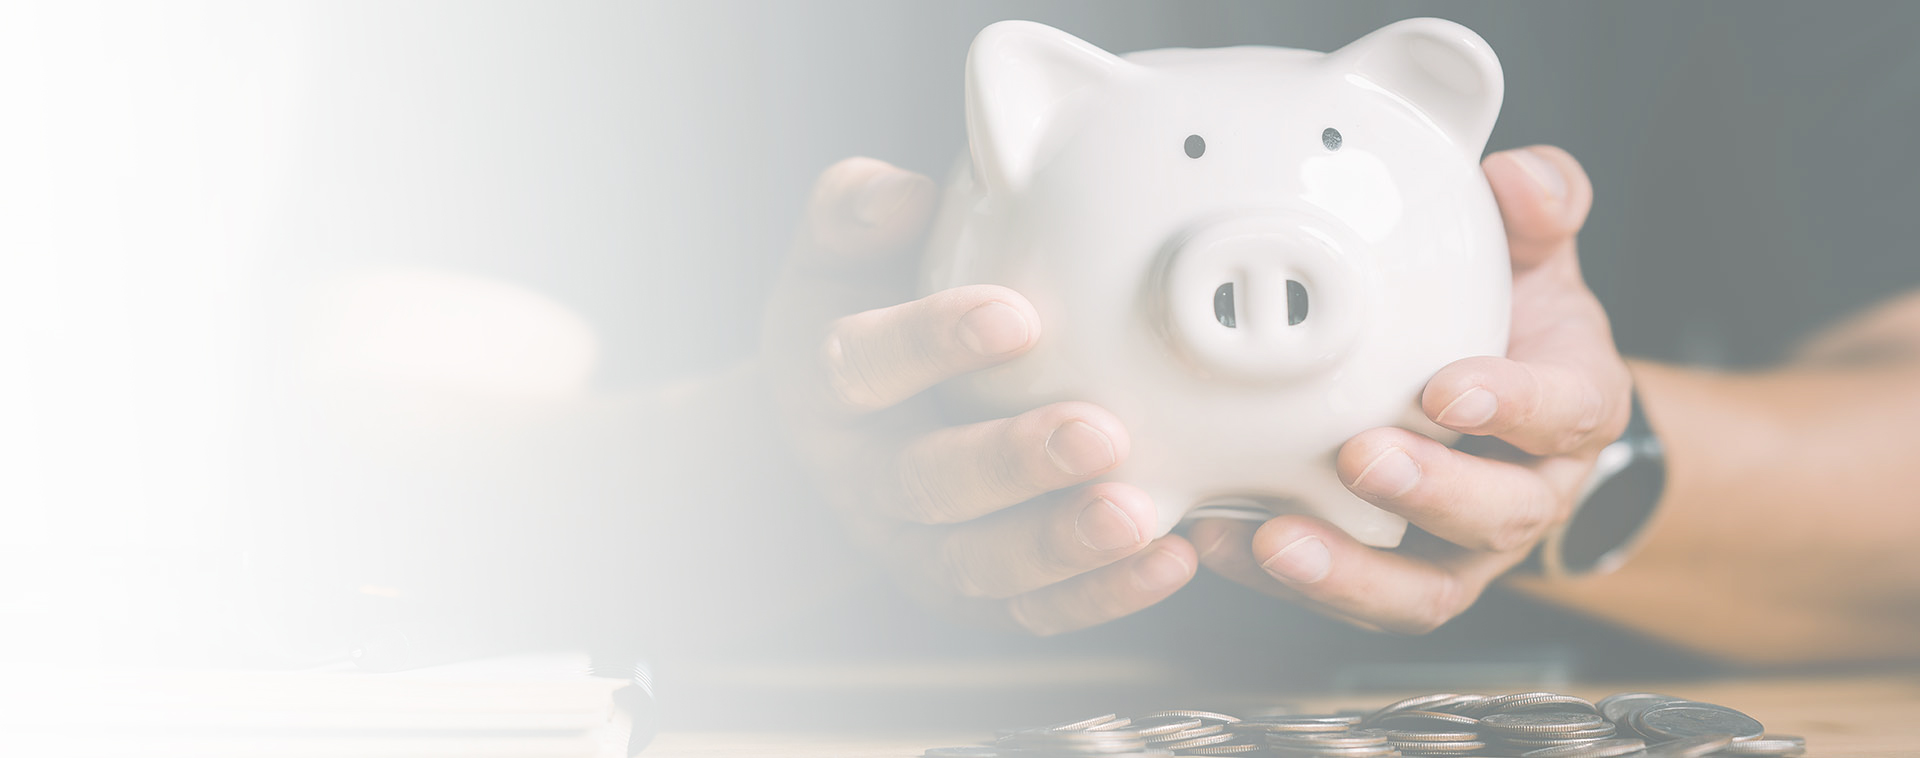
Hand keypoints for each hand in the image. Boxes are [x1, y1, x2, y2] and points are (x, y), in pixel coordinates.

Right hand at [761, 157, 1195, 634]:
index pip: (862, 365)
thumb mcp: (840, 260)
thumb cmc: (864, 321)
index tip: (1014, 317)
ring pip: (977, 562)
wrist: (847, 435)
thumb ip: (859, 213)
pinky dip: (1099, 596)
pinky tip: (1166, 561)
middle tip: (1096, 433)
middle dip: (1011, 463)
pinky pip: (1031, 611)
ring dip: (1059, 544)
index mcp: (827, 386)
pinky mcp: (972, 594)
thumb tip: (904, 194)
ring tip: (1135, 516)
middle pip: (925, 482)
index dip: (931, 344)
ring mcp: (915, 545)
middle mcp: (863, 477)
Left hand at [1189, 145, 1626, 633]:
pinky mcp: (1401, 579)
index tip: (1448, 389)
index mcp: (1572, 408)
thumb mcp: (1535, 259)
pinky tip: (1225, 541)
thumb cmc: (1511, 327)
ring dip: (1351, 570)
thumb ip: (1537, 208)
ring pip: (1426, 588)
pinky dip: (1291, 582)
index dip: (1515, 406)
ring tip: (1275, 537)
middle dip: (1429, 493)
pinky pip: (1357, 600)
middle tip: (1360, 457)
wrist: (1505, 408)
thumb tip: (1519, 176)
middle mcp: (1527, 490)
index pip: (1565, 412)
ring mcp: (1464, 548)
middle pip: (1498, 513)